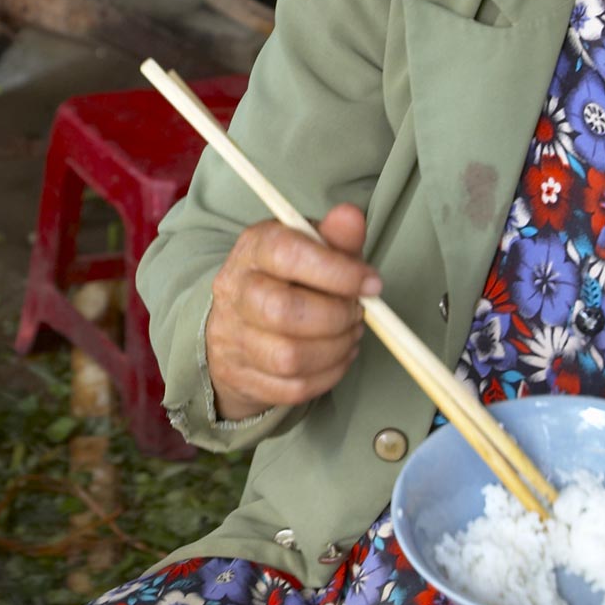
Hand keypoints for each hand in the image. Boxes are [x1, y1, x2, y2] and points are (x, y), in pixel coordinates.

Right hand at [206, 205, 377, 421]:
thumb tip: (351, 216)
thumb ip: (335, 235)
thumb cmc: (287, 278)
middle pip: (284, 311)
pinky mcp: (241, 376)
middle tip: (357, 312)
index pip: (287, 254)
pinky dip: (327, 376)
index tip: (371, 283)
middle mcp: (235, 291)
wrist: (240, 322)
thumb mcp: (311, 248)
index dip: (336, 271)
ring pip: (289, 357)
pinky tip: (336, 356)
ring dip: (335, 350)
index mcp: (253, 249)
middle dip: (336, 317)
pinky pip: (292, 388)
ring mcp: (232, 338)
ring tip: (350, 334)